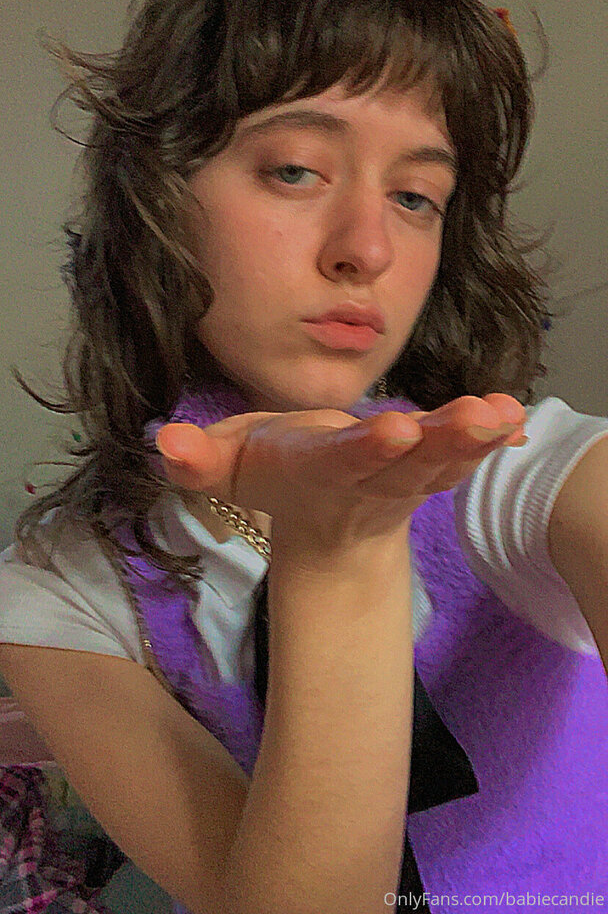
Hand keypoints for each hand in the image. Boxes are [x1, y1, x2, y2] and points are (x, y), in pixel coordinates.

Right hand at [155, 394, 526, 566]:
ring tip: (503, 414)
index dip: (367, 450)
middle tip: (475, 419)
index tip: (396, 430)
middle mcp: (368, 480)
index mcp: (318, 472)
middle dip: (440, 443)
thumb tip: (165, 443)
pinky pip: (461, 458)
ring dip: (474, 442)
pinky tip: (515, 418)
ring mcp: (406, 479)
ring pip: (442, 462)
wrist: (325, 523)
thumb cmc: (274, 477)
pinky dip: (489, 442)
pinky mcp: (430, 470)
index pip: (342, 461)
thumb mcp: (227, 470)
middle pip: (407, 464)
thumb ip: (199, 460)